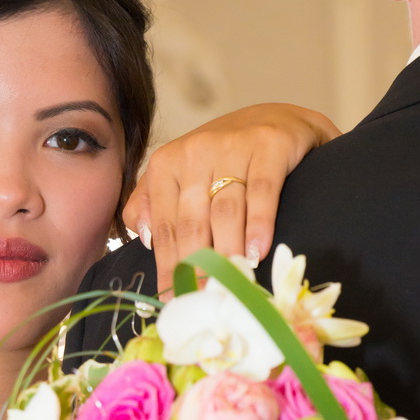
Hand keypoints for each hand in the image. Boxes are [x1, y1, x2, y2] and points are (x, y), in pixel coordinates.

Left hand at [123, 103, 339, 295]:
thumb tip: (142, 237)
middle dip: (195, 265)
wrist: (277, 119)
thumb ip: (151, 202)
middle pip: (191, 222)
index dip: (167, 265)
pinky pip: (262, 191)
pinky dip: (259, 224)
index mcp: (166, 164)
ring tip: (229, 283)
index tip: (172, 298)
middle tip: (201, 300)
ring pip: (225, 210)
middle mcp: (195, 152)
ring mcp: (233, 147)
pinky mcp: (269, 146)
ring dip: (226, 251)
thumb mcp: (181, 174)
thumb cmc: (224, 158)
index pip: (164, 225)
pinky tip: (257, 251)